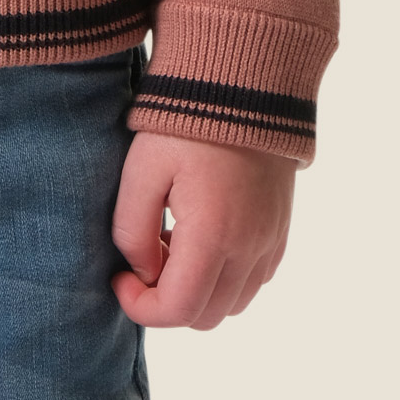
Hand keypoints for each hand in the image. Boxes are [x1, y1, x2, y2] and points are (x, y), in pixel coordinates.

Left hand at [111, 129, 295, 329]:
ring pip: (233, 304)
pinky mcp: (280, 230)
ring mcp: (270, 241)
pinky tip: (201, 236)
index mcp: (213, 236)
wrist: (243, 82)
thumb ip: (133, 229)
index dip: (140, 307)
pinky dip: (225, 278)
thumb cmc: (185, 122)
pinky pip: (254, 280)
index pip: (178, 310)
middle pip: (206, 317)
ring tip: (171, 242)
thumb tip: (142, 272)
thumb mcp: (142, 168)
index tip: (119, 277)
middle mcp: (250, 248)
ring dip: (198, 291)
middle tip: (145, 257)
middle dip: (167, 301)